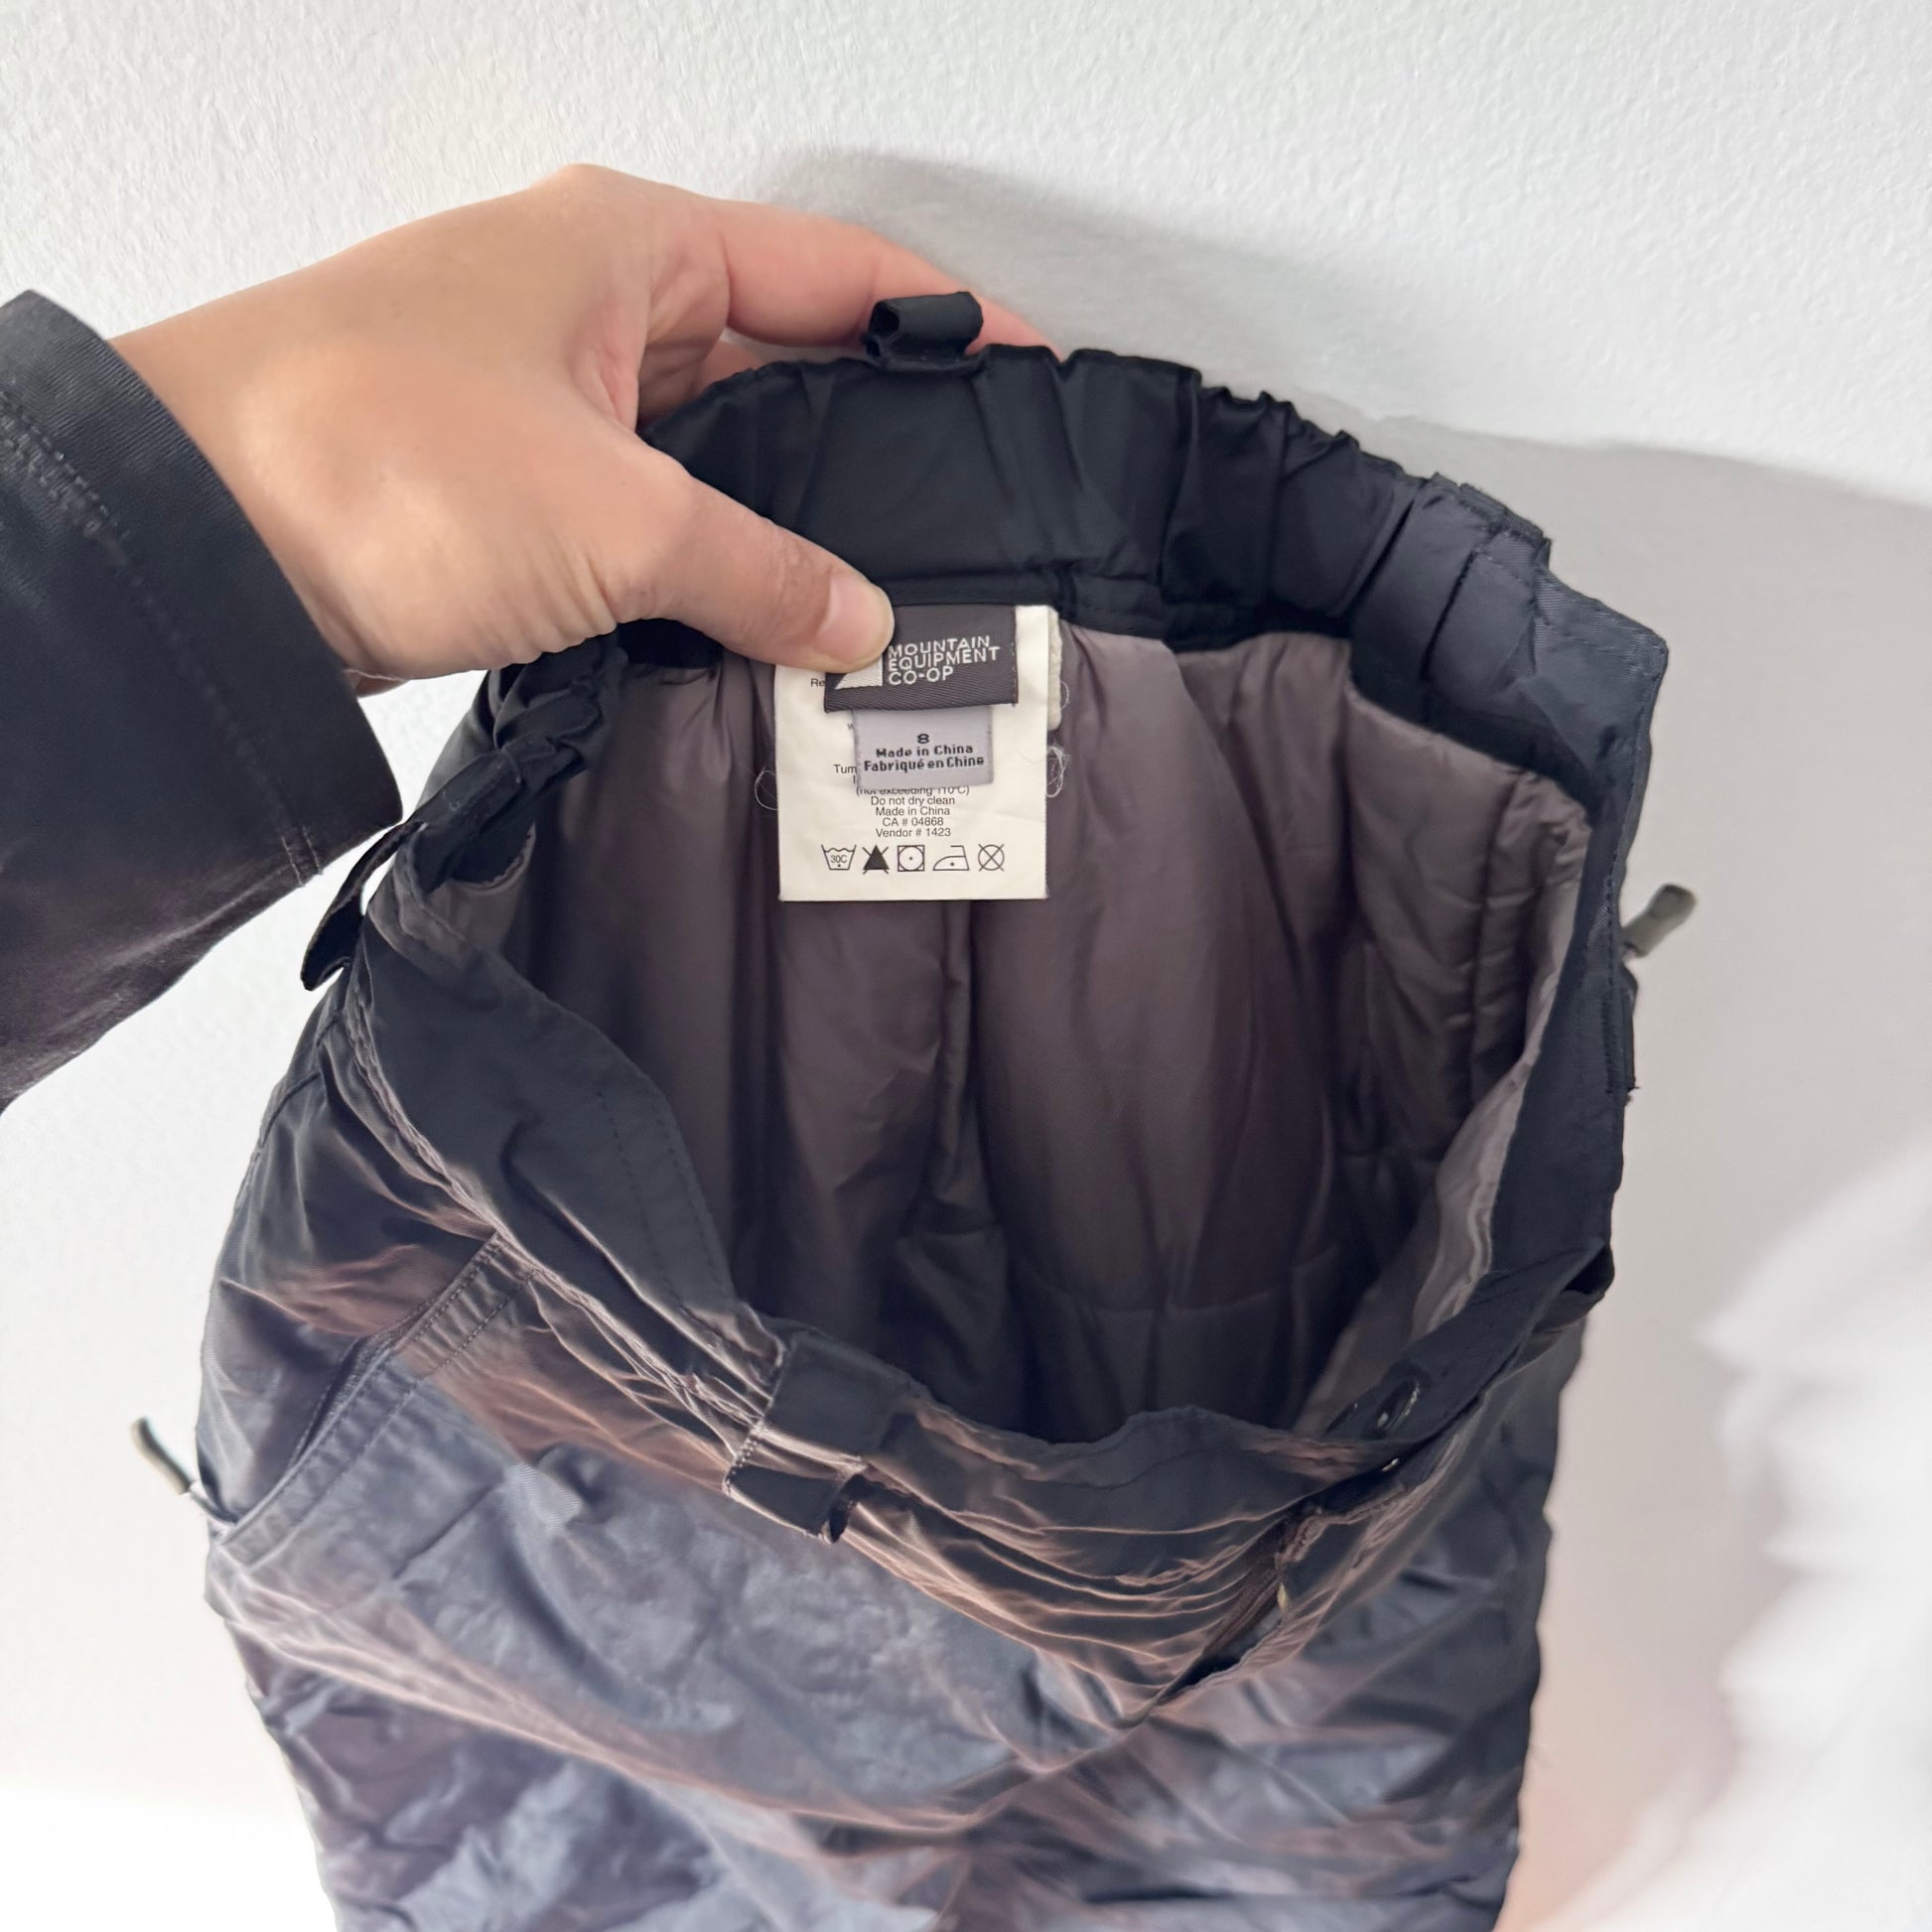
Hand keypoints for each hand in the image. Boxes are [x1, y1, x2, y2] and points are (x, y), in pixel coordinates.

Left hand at [112, 167, 1045, 684]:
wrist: (197, 554)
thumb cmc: (370, 459)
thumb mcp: (616, 520)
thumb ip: (763, 573)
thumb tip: (860, 623)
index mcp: (631, 247)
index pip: (839, 271)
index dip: (948, 325)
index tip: (1032, 379)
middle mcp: (594, 304)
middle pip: (785, 361)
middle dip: (874, 440)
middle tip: (967, 515)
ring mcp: (552, 398)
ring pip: (717, 453)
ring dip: (785, 521)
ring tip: (881, 593)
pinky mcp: (514, 489)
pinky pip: (651, 516)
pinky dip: (708, 565)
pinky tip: (766, 625)